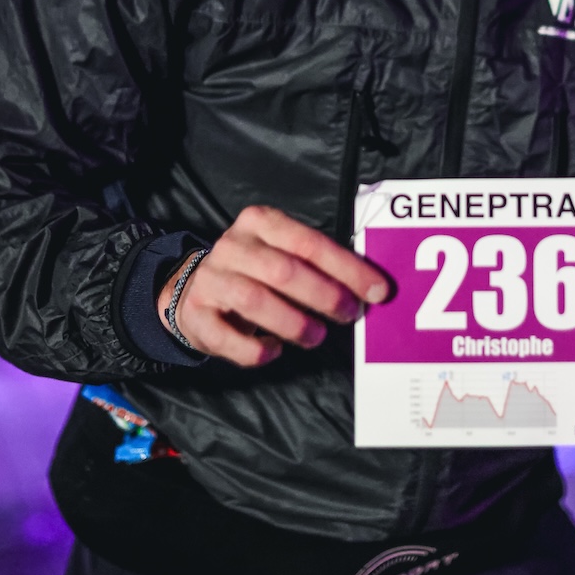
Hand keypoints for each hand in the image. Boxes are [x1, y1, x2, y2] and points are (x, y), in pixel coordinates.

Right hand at [157, 205, 389, 366]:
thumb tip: (369, 288)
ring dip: (294, 324)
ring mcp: (210, 278)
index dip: (347, 268)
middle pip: (284, 270)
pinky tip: (273, 351)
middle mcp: (232, 245)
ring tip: (316, 337)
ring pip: (256, 301)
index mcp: (261, 223)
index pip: (310, 243)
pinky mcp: (195, 313)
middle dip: (324, 296)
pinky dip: (255, 349)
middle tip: (349, 315)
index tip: (378, 291)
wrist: (195, 291)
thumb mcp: (283, 255)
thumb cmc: (256, 274)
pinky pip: (228, 336)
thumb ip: (319, 265)